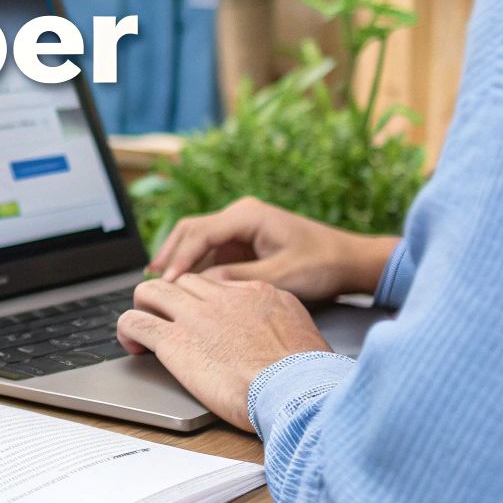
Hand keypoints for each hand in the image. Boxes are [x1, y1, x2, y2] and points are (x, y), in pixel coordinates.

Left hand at [117, 275, 330, 430]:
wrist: (294, 391)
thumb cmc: (305, 375)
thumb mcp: (302, 330)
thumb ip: (279, 320)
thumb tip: (270, 327)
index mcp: (255, 293)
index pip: (216, 285)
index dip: (203, 300)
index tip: (200, 316)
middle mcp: (221, 298)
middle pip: (181, 282)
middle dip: (170, 298)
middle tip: (167, 318)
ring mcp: (194, 316)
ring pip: (151, 291)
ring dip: (144, 306)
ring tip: (144, 326)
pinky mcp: (174, 341)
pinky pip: (135, 321)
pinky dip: (127, 329)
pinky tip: (132, 344)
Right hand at [147, 196, 398, 301]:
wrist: (351, 261)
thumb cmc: (322, 265)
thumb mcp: (280, 276)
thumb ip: (238, 279)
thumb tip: (201, 287)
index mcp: (248, 215)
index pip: (200, 233)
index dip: (180, 258)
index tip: (167, 282)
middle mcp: (240, 215)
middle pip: (191, 230)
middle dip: (170, 254)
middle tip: (151, 279)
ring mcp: (241, 227)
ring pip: (197, 239)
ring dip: (179, 259)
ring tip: (159, 281)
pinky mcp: (244, 242)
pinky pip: (211, 250)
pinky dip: (195, 265)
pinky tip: (184, 282)